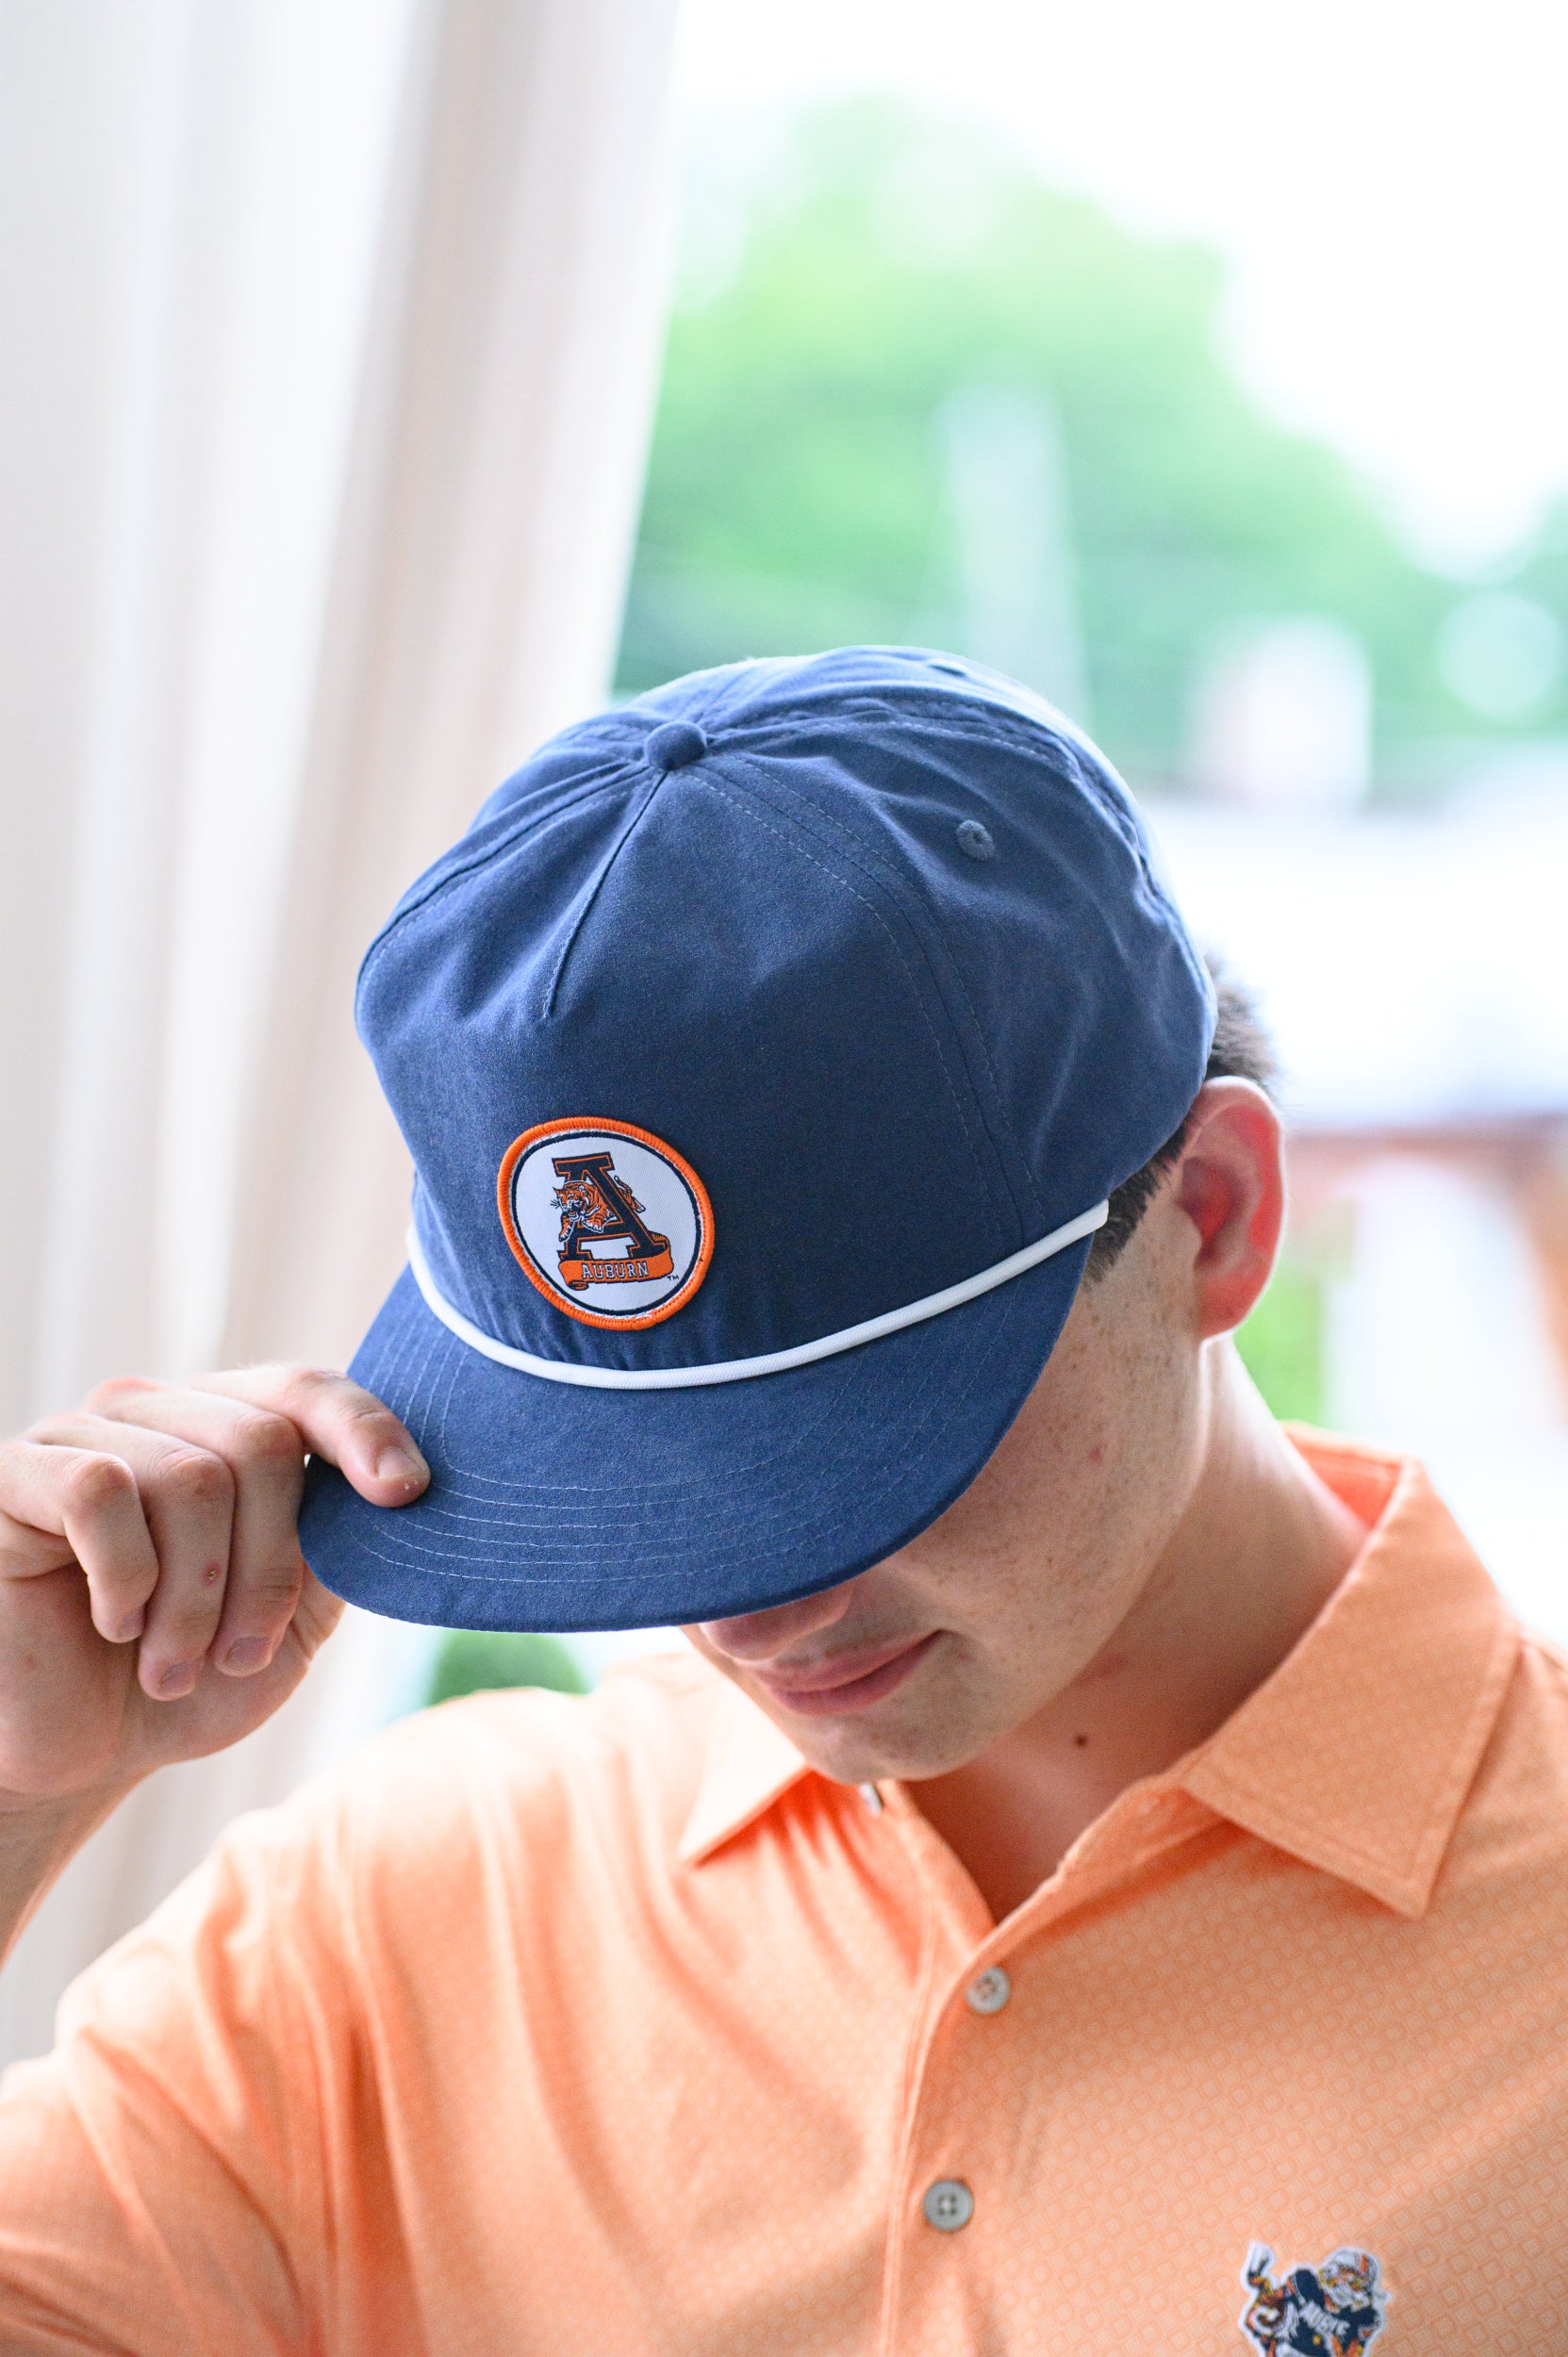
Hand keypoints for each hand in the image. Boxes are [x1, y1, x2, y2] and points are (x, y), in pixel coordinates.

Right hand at [0, 1367, 426, 1808]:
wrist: (79, 1754)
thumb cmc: (189, 1680)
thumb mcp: (292, 1620)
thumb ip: (340, 1547)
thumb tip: (400, 1487)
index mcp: (229, 1432)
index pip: (307, 1390)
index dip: (365, 1430)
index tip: (406, 1493)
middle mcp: (159, 1413)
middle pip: (262, 1442)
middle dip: (267, 1569)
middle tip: (236, 1655)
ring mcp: (83, 1433)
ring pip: (189, 1477)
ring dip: (195, 1598)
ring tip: (172, 1664)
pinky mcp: (16, 1472)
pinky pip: (99, 1490)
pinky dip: (124, 1576)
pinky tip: (113, 1623)